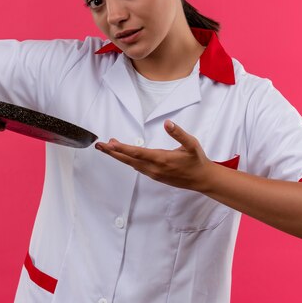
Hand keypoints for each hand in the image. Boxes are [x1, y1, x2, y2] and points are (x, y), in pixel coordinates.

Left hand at [95, 120, 212, 191]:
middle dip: (113, 152)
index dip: (123, 148)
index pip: (138, 153)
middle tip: (99, 145)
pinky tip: (123, 155)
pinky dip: (127, 160)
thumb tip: (168, 123)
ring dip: (118, 156)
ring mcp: (153, 173)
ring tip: (107, 147)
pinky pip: (137, 167)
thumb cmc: (197, 160)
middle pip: (129, 160)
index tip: (110, 144)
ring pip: (131, 164)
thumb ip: (178, 134)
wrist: (202, 179)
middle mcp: (154, 168)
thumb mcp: (191, 144)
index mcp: (162, 159)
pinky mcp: (155, 176)